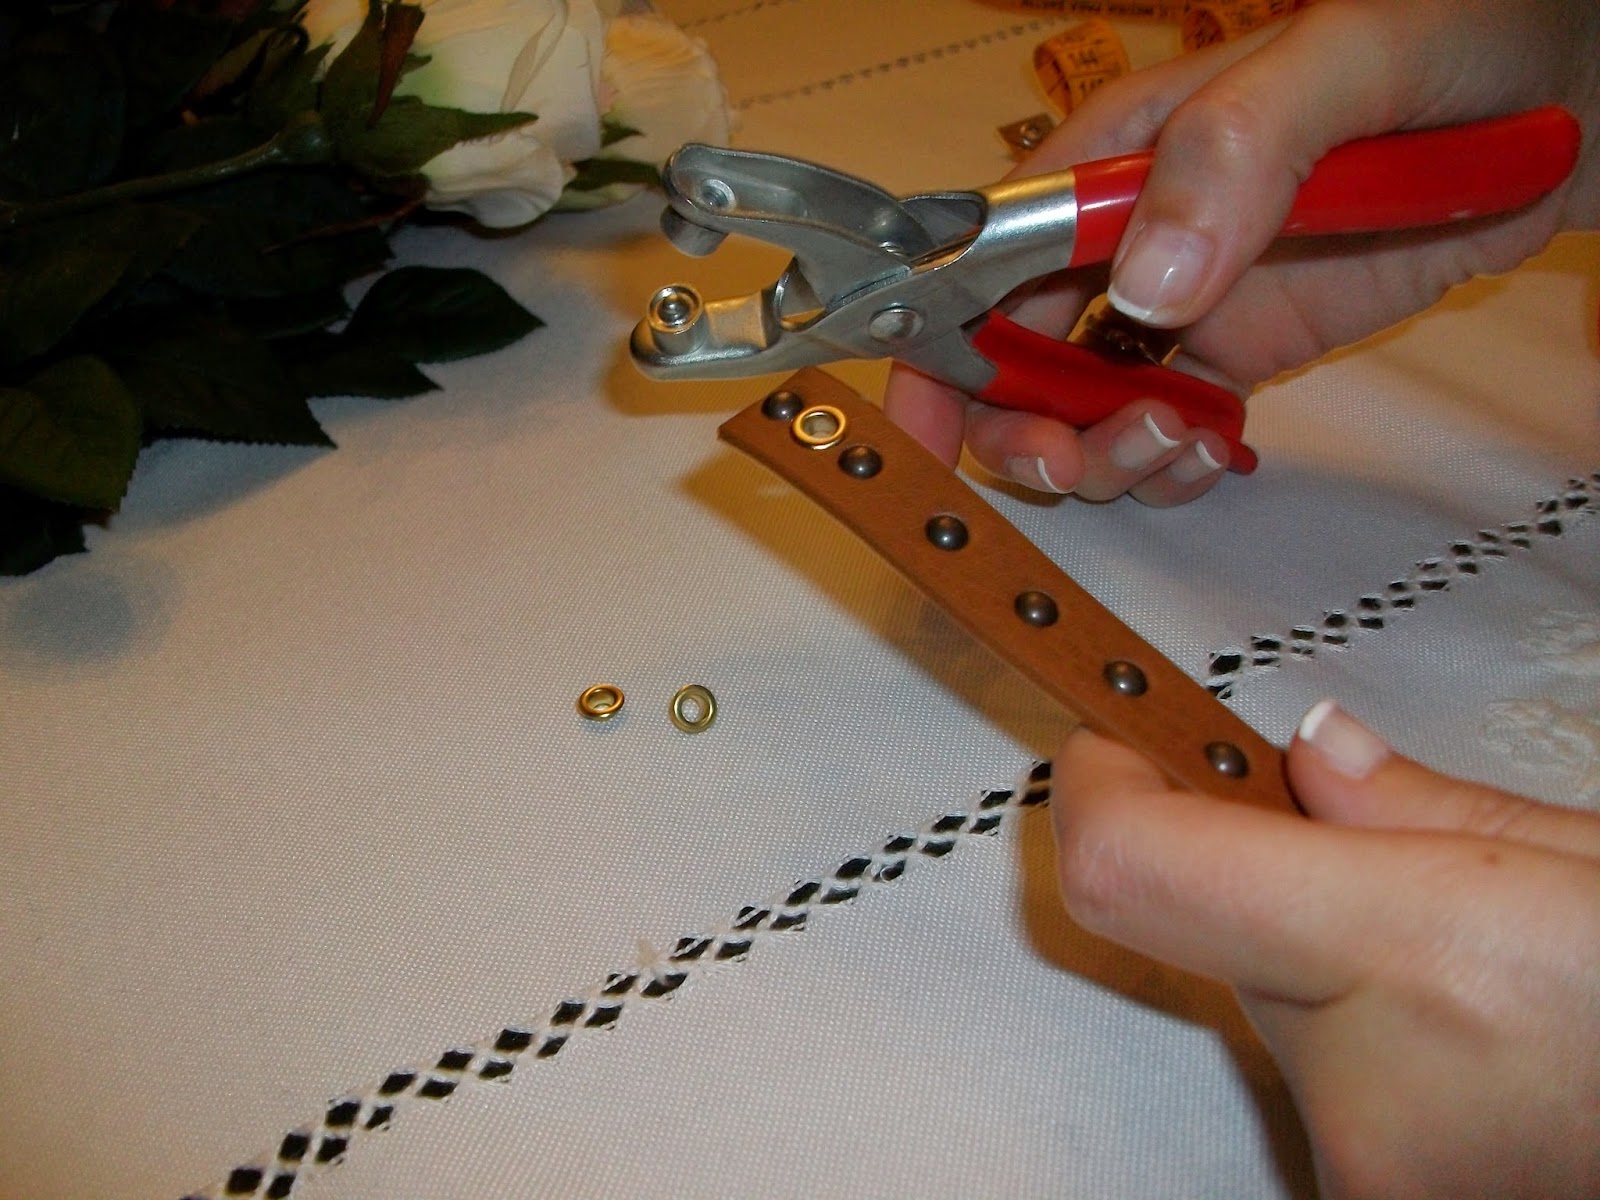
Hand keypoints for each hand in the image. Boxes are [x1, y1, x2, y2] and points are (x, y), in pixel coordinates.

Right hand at [884, 0, 1599, 503]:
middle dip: (1023, 430)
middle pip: (1012, 359)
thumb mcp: (1346, 62)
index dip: (934, 348)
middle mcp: (1128, 237)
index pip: (979, 257)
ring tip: (1183, 443)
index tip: (927, 431)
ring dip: (1105, 458)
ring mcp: (1182, 302)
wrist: (1571, 94)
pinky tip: (1212, 450)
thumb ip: (1238, 152)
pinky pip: (1163, 433)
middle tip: (1080, 459)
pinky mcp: (1239, 352)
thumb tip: (1145, 289)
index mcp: (1115, 156)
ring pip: (1082, 411)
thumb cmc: (1461, 34)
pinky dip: (1167, 467)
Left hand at [1050, 703, 1599, 1198]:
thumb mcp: (1588, 858)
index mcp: (1413, 959)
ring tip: (1450, 944)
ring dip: (1310, 950)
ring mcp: (1361, 1172)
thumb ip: (1416, 807)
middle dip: (1244, 858)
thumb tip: (1303, 754)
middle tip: (1322, 817)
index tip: (1114, 741)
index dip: (1098, 790)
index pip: (1136, 871)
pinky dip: (1350, 1022)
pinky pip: (1308, 1074)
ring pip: (1259, 1001)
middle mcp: (1362, 1088)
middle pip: (1199, 925)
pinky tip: (1456, 1017)